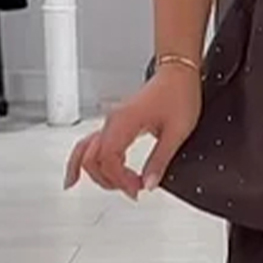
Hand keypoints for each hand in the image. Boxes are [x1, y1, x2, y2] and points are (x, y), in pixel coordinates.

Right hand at [63, 65, 201, 200]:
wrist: (178, 73)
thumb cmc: (179, 94)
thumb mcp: (177, 132)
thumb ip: (160, 160)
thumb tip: (150, 183)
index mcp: (124, 122)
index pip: (109, 160)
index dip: (120, 180)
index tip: (137, 189)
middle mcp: (113, 121)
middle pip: (93, 158)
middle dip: (109, 179)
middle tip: (132, 189)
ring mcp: (112, 121)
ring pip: (87, 152)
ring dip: (97, 173)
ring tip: (111, 187)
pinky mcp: (116, 122)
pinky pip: (92, 143)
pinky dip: (85, 160)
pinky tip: (83, 174)